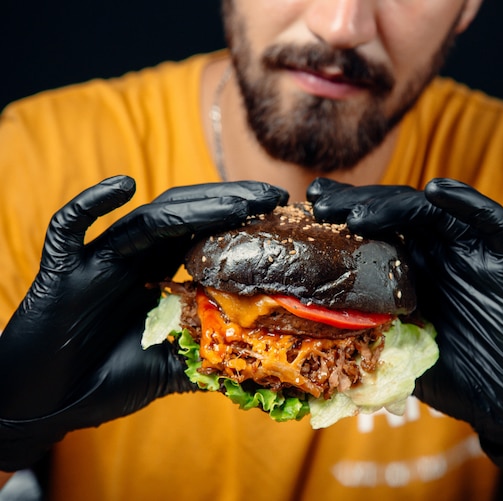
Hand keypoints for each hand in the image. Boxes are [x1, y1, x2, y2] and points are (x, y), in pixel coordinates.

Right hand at [0, 175, 287, 469]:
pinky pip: (68, 227)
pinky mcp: (61, 270)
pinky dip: (90, 204)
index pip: (203, 237)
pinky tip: (123, 186)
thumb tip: (255, 361)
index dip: (238, 223)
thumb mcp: (169, 368)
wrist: (48, 405)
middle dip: (228, 203)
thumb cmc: (106, 381)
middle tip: (271, 197)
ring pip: (145, 220)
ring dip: (192, 206)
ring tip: (238, 200)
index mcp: (158, 276)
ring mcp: (98, 262)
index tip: (278, 214)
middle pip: (183, 218)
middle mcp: (132, 261)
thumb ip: (205, 357)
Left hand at [308, 177, 502, 472]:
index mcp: (409, 272)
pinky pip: (488, 219)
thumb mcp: (400, 359)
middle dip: (356, 203)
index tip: (304, 213)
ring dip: (396, 203)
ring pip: (431, 210)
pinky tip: (438, 191)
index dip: (339, 220)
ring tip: (359, 211)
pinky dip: (467, 202)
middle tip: (319, 199)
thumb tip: (313, 344)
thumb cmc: (458, 377)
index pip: (371, 234)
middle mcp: (435, 255)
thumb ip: (369, 342)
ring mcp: (469, 252)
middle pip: (394, 214)